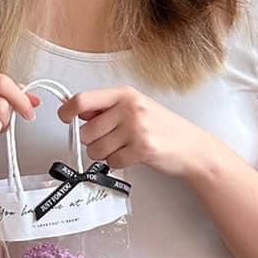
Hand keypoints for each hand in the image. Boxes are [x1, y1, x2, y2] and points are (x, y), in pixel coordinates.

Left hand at [58, 86, 214, 179]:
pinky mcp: (142, 148)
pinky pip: (112, 161)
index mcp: (125, 94)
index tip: (66, 118)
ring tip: (123, 148)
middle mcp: (129, 108)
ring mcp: (136, 128)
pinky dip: (118, 163)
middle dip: (93, 141)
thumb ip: (107, 109)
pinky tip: (132, 155)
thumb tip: (78, 112)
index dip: (67, 111)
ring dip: (105, 154)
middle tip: (111, 140)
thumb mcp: (136, 108)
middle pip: (86, 131)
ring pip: (96, 149)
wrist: (192, 146)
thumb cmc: (163, 128)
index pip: (82, 100)